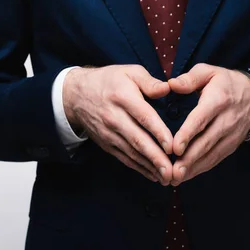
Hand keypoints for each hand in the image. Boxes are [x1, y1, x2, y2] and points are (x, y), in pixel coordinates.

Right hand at [63, 65, 173, 184]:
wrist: (77, 95)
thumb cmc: (109, 81)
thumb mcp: (129, 72)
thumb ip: (149, 81)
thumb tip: (167, 89)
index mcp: (123, 97)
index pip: (143, 117)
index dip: (158, 133)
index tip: (172, 146)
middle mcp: (114, 117)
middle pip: (138, 140)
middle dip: (156, 158)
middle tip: (171, 171)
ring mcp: (109, 133)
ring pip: (132, 153)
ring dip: (149, 167)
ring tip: (166, 178)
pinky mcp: (106, 143)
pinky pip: (124, 158)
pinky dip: (138, 168)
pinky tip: (152, 174)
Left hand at [167, 64, 249, 185]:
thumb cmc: (224, 82)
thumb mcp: (208, 72)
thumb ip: (189, 78)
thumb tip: (171, 84)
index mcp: (218, 100)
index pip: (202, 119)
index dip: (188, 134)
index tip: (175, 148)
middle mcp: (226, 120)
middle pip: (206, 142)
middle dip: (189, 159)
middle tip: (172, 171)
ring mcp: (231, 135)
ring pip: (211, 154)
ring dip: (193, 168)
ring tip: (175, 178)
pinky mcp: (231, 145)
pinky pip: (215, 159)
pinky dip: (201, 169)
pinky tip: (186, 176)